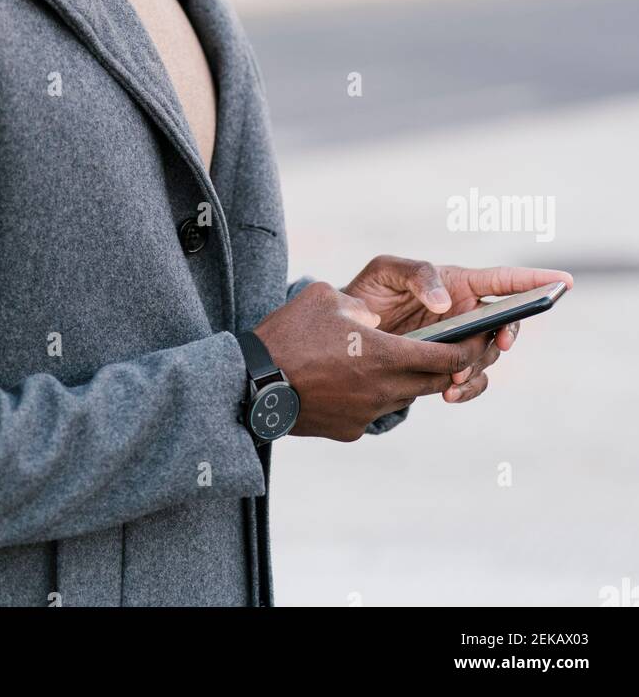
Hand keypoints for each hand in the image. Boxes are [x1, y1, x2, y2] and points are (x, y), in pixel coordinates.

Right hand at [252, 281, 495, 439]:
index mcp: (384, 355)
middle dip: (449, 366)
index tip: (479, 339)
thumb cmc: (288, 334)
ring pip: (406, 396)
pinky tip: (354, 378)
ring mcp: (367, 414)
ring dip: (410, 379)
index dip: (468, 348)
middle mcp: (384, 389)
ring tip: (394, 358)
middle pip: (435, 382)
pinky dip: (376, 394)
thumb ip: (359, 304)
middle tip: (452, 349)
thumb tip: (374, 318)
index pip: (447, 357)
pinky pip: (376, 409)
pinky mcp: (350, 430)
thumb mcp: (325, 299)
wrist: (250, 385)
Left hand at [343, 256, 573, 403]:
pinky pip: (470, 381)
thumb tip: (445, 303)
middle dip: (507, 333)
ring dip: (478, 367)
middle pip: (505, 323)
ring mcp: (459, 342)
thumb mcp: (386, 271)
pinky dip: (466, 388)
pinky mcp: (446, 367)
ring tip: (454, 378)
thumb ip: (418, 275)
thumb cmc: (367, 292)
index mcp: (459, 283)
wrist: (344, 333)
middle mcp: (467, 312)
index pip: (504, 280)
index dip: (536, 279)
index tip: (564, 282)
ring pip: (488, 356)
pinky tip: (449, 393)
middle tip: (498, 343)